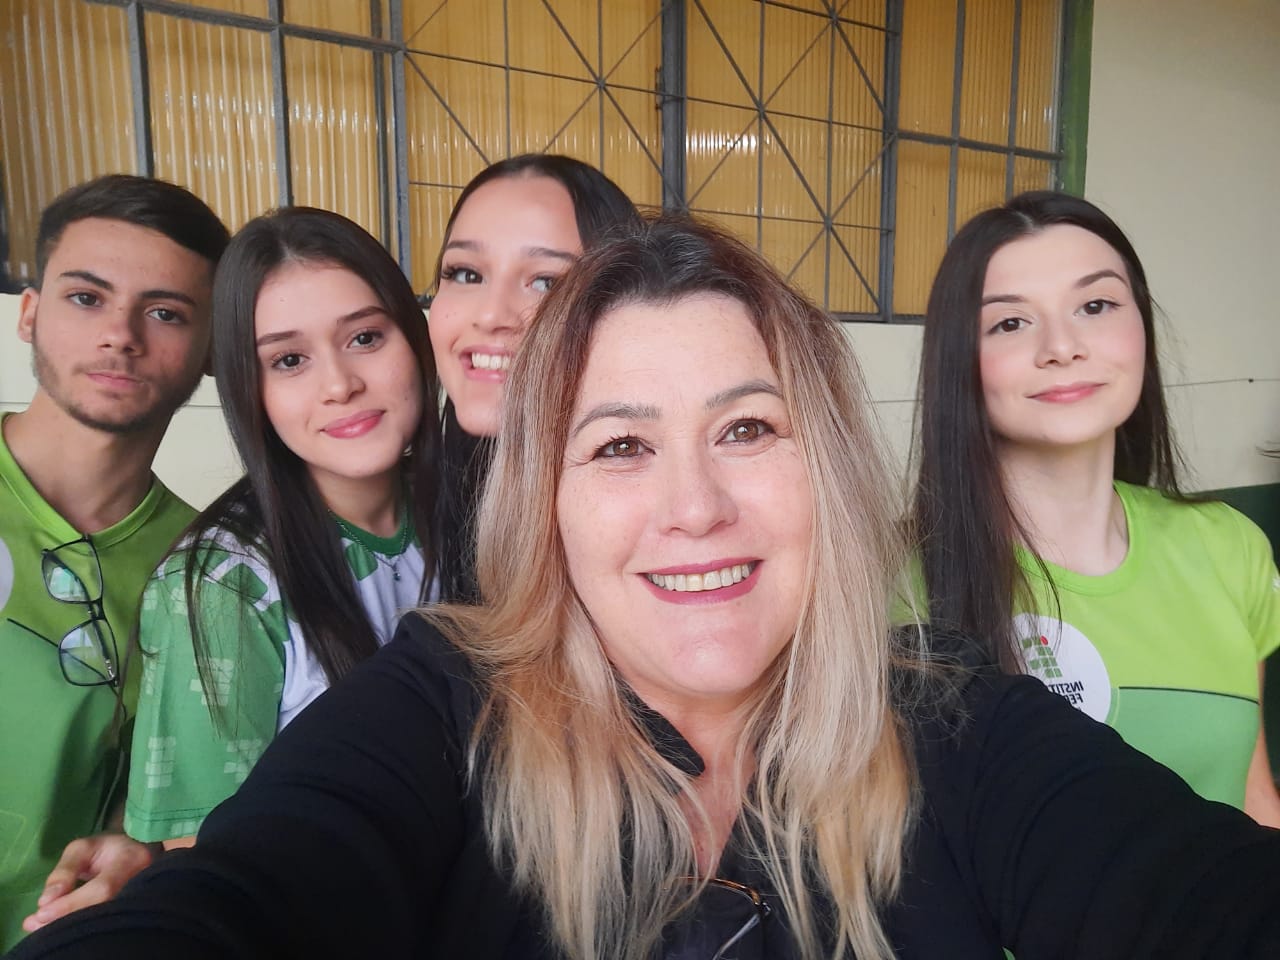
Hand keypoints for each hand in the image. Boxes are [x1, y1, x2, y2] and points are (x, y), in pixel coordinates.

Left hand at [21, 833, 158, 931]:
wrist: (136, 854)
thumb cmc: (107, 850)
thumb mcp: (83, 849)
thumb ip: (65, 871)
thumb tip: (46, 901)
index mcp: (132, 860)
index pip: (102, 888)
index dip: (72, 903)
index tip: (41, 912)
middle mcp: (143, 882)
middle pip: (102, 909)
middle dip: (66, 918)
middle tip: (36, 923)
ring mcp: (141, 899)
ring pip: (103, 921)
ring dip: (69, 926)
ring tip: (40, 925)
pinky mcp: (132, 911)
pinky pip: (104, 924)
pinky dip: (78, 928)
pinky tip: (57, 927)